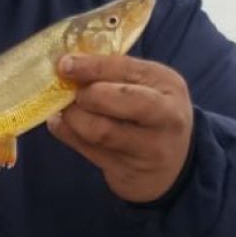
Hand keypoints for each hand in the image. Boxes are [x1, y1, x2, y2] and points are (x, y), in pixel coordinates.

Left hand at [47, 54, 192, 202]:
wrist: (172, 166)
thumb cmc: (152, 113)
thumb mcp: (147, 85)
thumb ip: (114, 73)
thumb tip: (68, 64)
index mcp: (169, 86)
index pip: (127, 69)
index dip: (91, 66)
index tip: (64, 64)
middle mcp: (165, 117)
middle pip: (116, 101)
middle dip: (85, 94)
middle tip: (72, 93)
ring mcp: (148, 149)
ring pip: (97, 130)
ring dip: (72, 116)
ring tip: (67, 109)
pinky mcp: (126, 172)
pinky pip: (85, 149)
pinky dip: (66, 132)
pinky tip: (63, 124)